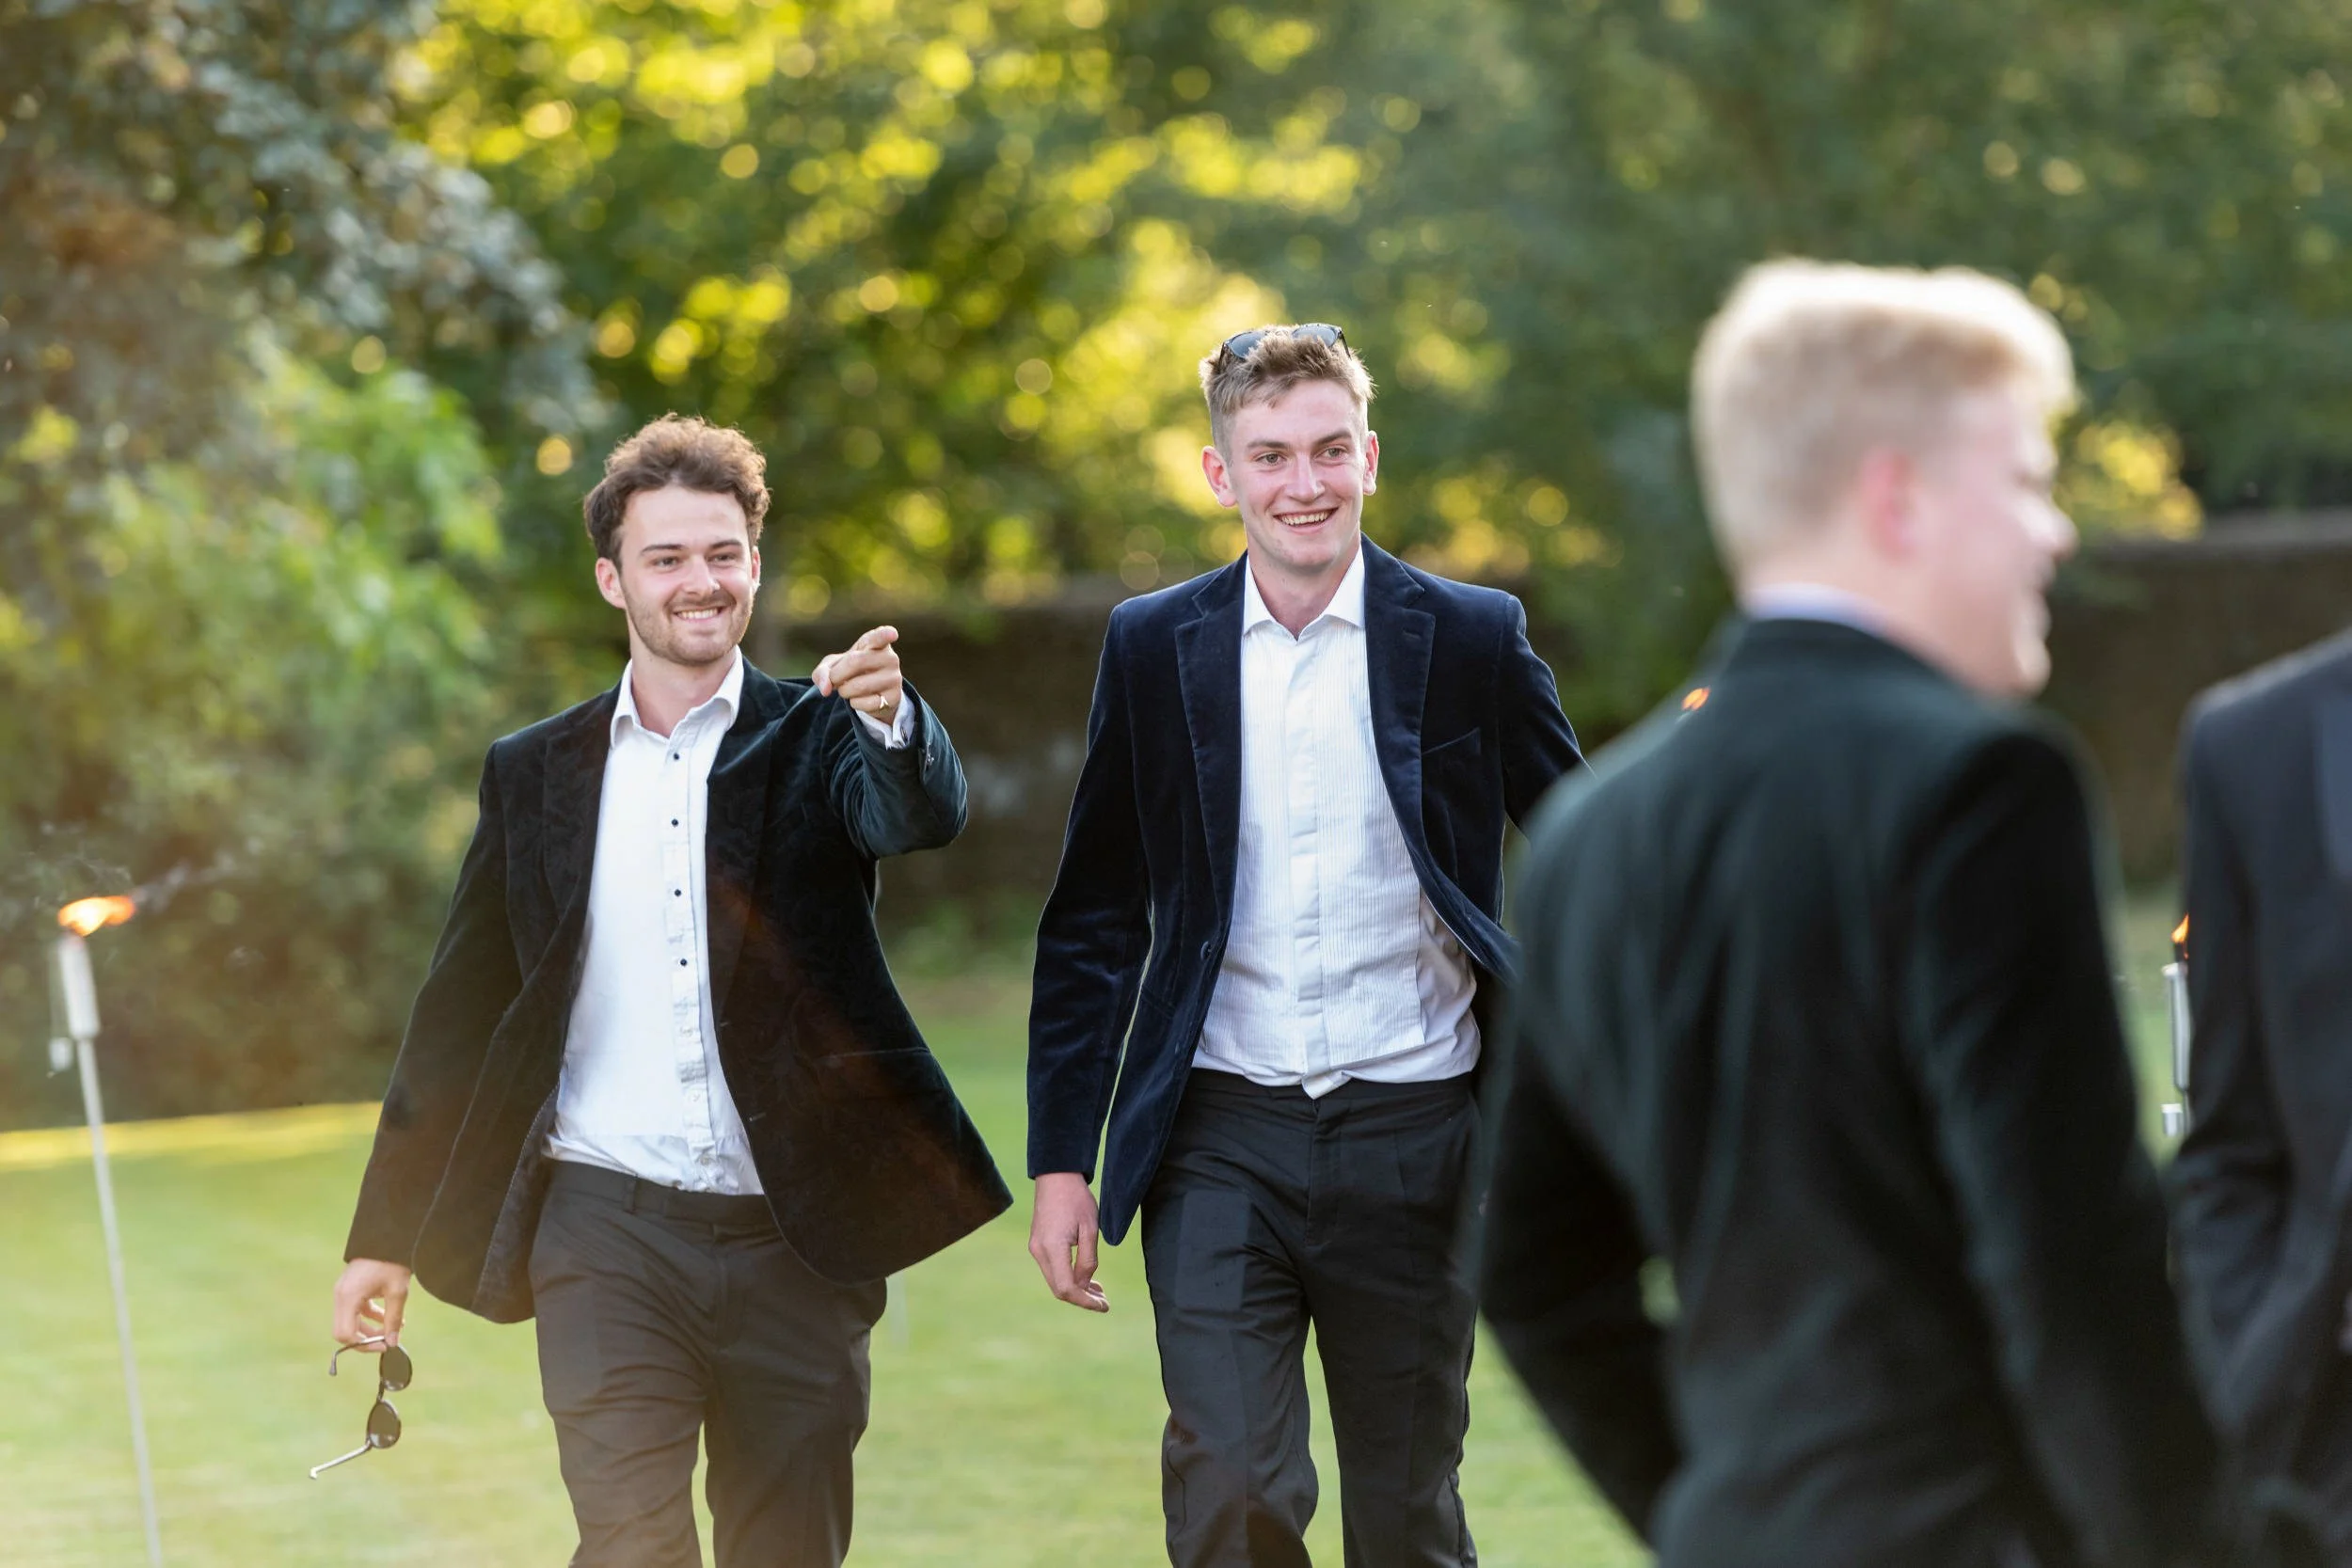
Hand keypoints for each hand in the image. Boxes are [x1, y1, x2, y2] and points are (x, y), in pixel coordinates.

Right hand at [333, 1258, 413, 1347]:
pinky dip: (369, 1316)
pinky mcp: (349, 1288)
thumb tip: (393, 1342)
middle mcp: (340, 1295)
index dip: (364, 1345)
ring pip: (350, 1321)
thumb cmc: (393, 1261)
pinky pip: (355, 1310)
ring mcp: (343, 1291)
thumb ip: (393, 1319)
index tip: (385, 1345)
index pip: (345, 1334)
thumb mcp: (397, 1292)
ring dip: (370, 1328)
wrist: (388, 1236)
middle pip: (345, 1330)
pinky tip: (388, 1316)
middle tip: (389, 1340)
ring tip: (395, 1327)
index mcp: (348, 1296)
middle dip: (366, 1339)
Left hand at [813, 625, 903, 724]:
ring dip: (844, 691)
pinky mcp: (894, 697)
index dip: (885, 634)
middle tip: (834, 680)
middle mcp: (890, 658)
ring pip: (858, 686)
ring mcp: (894, 678)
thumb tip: (825, 689)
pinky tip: (860, 698)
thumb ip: (823, 672)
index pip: (881, 637)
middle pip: (855, 661)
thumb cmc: (850, 671)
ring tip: (848, 689)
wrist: (872, 692)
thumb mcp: (833, 665)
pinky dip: (854, 703)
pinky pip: (864, 703)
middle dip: (836, 675)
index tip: (892, 633)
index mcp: (875, 643)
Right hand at [1029, 1172, 1108, 1311]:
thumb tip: (1085, 1284)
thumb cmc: (1076, 1199)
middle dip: (1082, 1298)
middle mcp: (1039, 1252)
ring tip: (1099, 1291)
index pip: (1067, 1288)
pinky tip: (1086, 1278)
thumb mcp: (1090, 1228)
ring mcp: (1036, 1248)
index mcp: (1052, 1248)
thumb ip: (1088, 1260)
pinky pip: (1053, 1269)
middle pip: (1059, 1289)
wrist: (1056, 1176)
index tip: (1104, 1306)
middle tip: (1104, 1302)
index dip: (1085, 1301)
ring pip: (1056, 1281)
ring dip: (1077, 1289)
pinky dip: (1069, 1277)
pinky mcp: (1038, 1244)